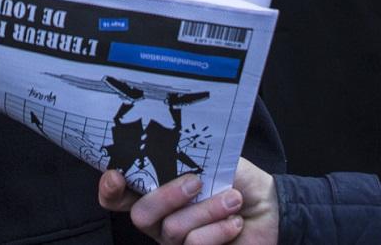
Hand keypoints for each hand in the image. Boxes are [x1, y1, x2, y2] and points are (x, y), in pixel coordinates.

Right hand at [98, 160, 277, 244]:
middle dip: (167, 195)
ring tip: (233, 199)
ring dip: (208, 210)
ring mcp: (176, 242)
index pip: (120, 195)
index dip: (110, 189)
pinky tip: (235, 222)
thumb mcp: (213, 160)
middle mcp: (160, 220)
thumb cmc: (237, 180)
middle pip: (141, 214)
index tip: (116, 175)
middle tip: (196, 182)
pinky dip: (218, 230)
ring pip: (173, 229)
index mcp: (157, 191)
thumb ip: (187, 156)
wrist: (270, 208)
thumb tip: (170, 146)